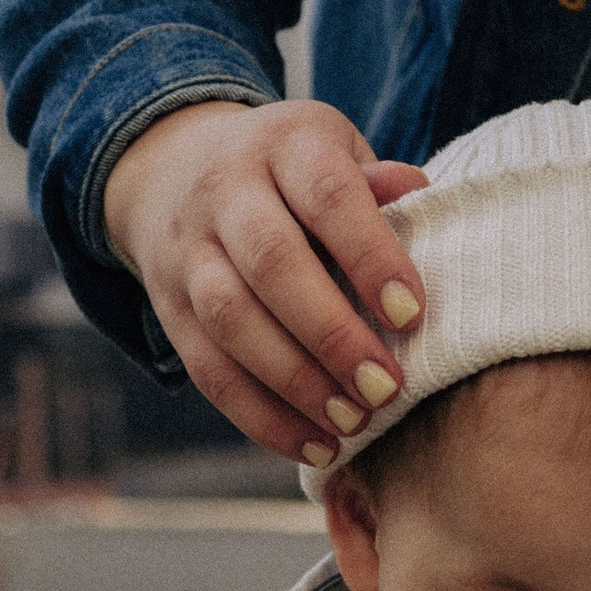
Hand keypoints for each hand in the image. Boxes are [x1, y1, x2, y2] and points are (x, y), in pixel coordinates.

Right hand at [102, 99, 431, 470]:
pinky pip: (210, 370)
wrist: (174, 168)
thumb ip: (378, 187)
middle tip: (385, 388)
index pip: (327, 195)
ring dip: (295, 383)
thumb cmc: (291, 176)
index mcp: (284, 144)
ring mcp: (189, 251)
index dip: (370, 256)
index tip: (411, 315)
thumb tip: (421, 197)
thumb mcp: (334, 156)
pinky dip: (262, 418)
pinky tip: (313, 445)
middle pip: (272, 262)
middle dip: (332, 334)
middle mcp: (226, 190)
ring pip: (232, 320)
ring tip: (352, 423)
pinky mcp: (170, 308)